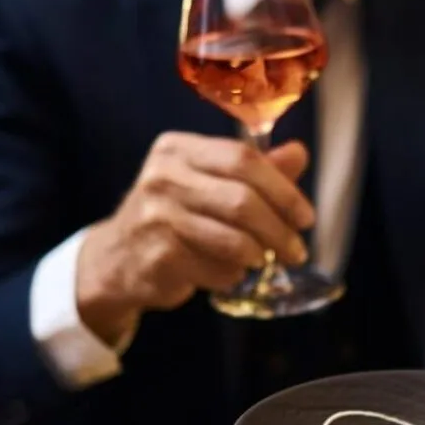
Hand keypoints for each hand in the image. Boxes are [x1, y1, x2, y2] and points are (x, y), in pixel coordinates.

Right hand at [76, 132, 315, 344]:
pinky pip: (217, 269)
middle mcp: (163, 176)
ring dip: (261, 254)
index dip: (283, 190)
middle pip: (242, 201)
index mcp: (179, 149)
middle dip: (280, 229)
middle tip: (297, 249)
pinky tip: (231, 273)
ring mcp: (156, 217)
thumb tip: (299, 153)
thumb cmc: (174, 215)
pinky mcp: (158, 257)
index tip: (306, 217)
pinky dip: (234, 275)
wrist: (118, 258)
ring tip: (268, 260)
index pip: (243, 159)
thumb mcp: (211, 183)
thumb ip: (256, 169)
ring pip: (234, 239)